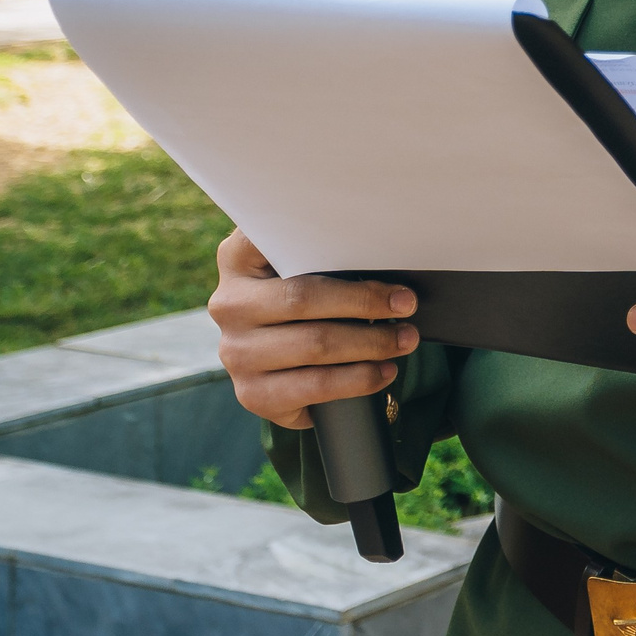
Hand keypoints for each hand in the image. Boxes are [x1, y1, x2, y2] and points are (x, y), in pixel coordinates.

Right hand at [209, 228, 420, 429]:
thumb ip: (318, 249)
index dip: (327, 244)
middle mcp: (228, 306)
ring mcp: (236, 354)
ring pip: (314, 346)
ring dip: (370, 344)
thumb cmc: (300, 295)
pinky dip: (357, 381)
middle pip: (302, 298)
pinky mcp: (253, 394)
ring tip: (404, 340)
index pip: (277, 240)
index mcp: (237, 259)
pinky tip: (382, 372)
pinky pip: (314, 389)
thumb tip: (378, 251)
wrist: (274, 355)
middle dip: (364, 302)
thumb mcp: (298, 263)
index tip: (379, 253)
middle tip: (407, 305)